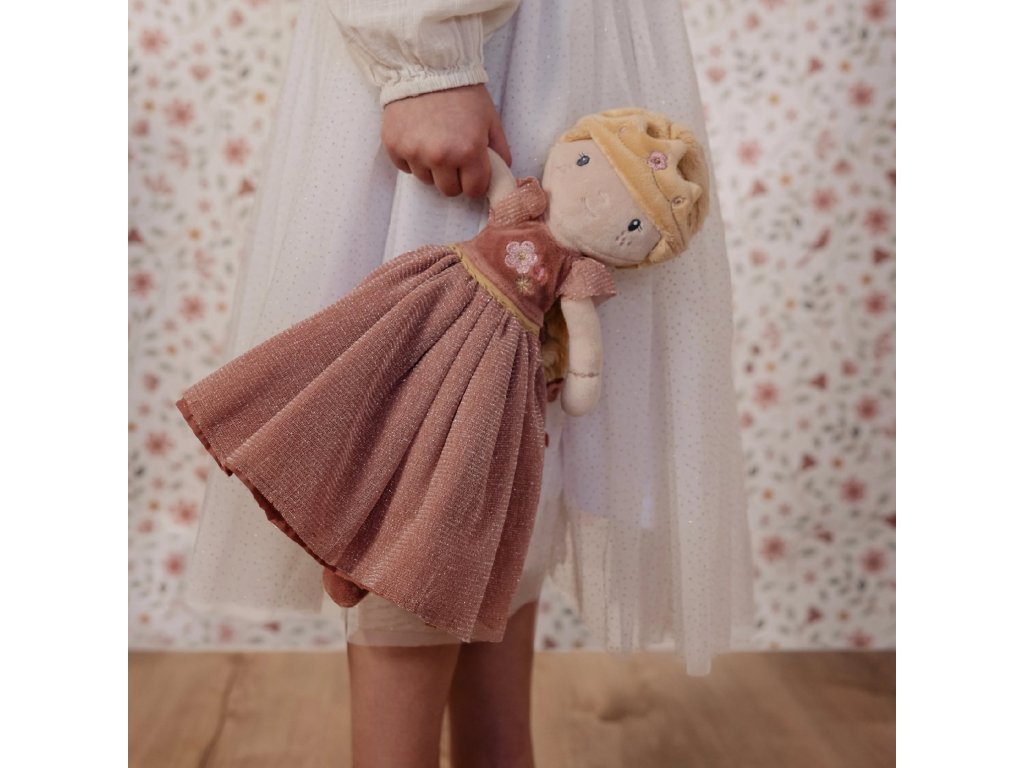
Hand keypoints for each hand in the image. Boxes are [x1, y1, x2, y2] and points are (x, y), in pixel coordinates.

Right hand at [381, 84, 511, 198]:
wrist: (426, 66)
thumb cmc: (462, 92)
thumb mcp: (490, 119)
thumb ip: (500, 150)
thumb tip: (502, 174)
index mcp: (469, 152)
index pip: (474, 190)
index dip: (476, 183)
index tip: (473, 173)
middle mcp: (440, 157)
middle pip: (449, 190)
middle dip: (454, 178)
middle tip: (454, 156)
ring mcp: (415, 153)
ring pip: (426, 180)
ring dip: (432, 168)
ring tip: (434, 141)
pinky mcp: (394, 147)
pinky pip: (405, 167)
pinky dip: (412, 158)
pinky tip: (418, 137)